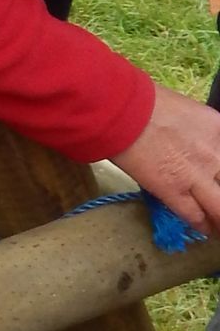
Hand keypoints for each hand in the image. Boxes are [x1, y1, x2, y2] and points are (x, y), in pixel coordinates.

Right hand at [113, 86, 219, 233]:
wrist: (120, 110)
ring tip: (218, 223)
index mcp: (218, 128)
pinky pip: (195, 216)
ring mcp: (196, 175)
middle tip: (218, 199)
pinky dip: (202, 225)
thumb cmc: (146, 101)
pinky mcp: (173, 191)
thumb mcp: (188, 111)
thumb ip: (201, 131)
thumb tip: (199, 144)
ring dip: (219, 216)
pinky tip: (205, 229)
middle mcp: (214, 153)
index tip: (219, 176)